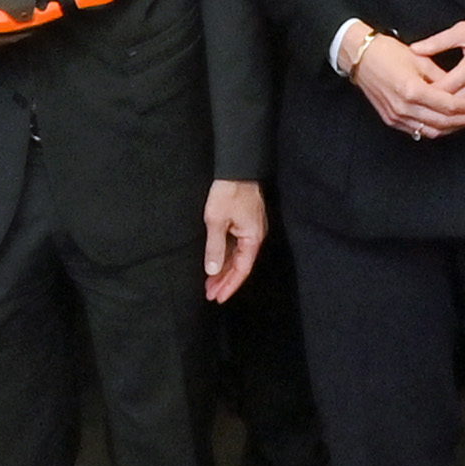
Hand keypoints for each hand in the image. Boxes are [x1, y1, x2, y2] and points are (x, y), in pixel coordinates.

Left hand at [201, 178, 266, 302]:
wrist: (237, 167)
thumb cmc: (228, 192)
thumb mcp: (216, 220)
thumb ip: (215, 247)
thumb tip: (212, 271)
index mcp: (252, 238)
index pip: (242, 270)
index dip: (229, 285)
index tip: (217, 297)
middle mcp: (255, 237)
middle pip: (241, 266)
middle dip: (225, 281)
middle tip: (209, 294)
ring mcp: (251, 230)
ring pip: (238, 257)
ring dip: (224, 270)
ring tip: (209, 283)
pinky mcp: (245, 223)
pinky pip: (236, 247)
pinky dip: (226, 257)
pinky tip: (216, 263)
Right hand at [348, 26, 464, 136]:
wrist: (360, 57)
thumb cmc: (388, 52)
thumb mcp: (420, 59)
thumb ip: (441, 76)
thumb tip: (460, 87)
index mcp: (413, 90)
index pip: (448, 105)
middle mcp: (404, 107)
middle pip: (442, 122)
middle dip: (464, 121)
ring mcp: (396, 116)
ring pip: (430, 130)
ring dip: (451, 128)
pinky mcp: (391, 119)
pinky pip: (417, 130)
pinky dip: (434, 129)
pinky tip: (445, 124)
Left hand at [407, 2, 464, 116]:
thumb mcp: (463, 30)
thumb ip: (436, 42)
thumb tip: (414, 49)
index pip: (443, 89)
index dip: (425, 93)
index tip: (409, 92)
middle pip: (452, 105)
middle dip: (433, 106)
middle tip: (413, 107)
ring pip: (464, 113)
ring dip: (447, 115)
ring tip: (426, 115)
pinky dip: (462, 115)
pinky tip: (448, 115)